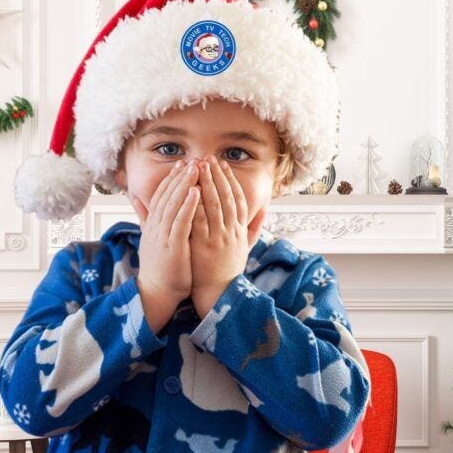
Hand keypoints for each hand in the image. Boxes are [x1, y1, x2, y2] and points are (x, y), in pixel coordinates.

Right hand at [133, 159, 200, 306]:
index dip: (171, 179)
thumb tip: (136, 199)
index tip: (182, 164)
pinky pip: (180, 222)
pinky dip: (187, 206)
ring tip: (196, 169)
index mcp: (153, 225)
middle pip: (167, 195)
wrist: (157, 292)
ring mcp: (162, 236)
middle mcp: (155, 227)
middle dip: (180, 176)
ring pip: (173, 204)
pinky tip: (195, 192)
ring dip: (184, 185)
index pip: (161, 196)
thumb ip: (146, 218)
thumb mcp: (150, 238)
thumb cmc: (159, 266)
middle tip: (192, 160)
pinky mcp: (172, 246)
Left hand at [190, 155, 265, 313]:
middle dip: (216, 176)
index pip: (238, 200)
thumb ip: (255, 227)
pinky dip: (195, 204)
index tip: (223, 166)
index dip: (230, 181)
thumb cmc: (229, 271)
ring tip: (198, 167)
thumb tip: (264, 208)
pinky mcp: (203, 246)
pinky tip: (188, 190)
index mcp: (241, 231)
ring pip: (214, 205)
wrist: (218, 294)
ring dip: (205, 184)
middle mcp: (232, 232)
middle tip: (208, 158)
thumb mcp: (247, 248)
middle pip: (226, 198)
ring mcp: (218, 239)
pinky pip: (199, 221)